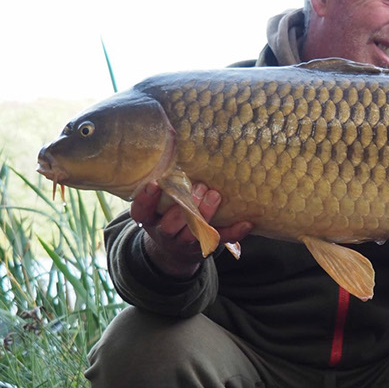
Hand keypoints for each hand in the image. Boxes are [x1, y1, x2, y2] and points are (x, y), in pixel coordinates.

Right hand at [131, 182, 252, 277]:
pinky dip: (234, 232)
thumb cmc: (165, 214)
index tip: (154, 183)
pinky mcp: (205, 247)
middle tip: (199, 186)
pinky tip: (247, 222)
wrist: (173, 251)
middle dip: (184, 207)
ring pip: (194, 234)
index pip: (141, 212)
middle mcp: (164, 233)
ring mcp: (184, 242)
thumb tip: (173, 137)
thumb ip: (164, 182)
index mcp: (150, 219)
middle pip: (170, 225)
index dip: (146, 200)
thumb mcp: (157, 203)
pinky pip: (221, 241)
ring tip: (215, 195)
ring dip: (205, 214)